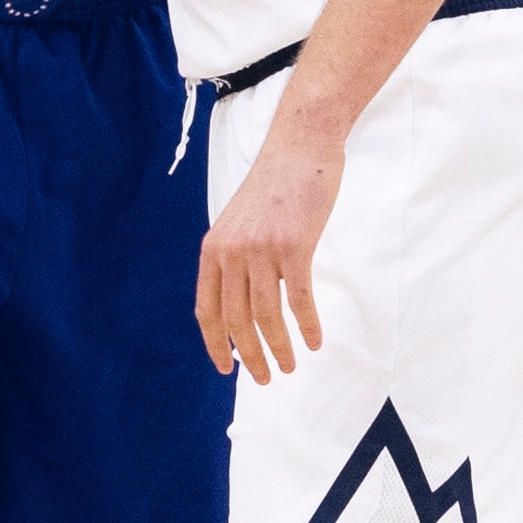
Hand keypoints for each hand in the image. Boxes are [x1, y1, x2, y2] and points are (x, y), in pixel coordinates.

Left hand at [197, 118, 341, 383]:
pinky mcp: (294, 245)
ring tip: (291, 366)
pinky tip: (314, 341)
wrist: (300, 144)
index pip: (207, 310)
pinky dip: (307, 326)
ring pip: (266, 315)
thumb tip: (242, 299)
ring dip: (279, 348)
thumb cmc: (276, 183)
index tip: (228, 368)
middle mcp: (232, 252)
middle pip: (236, 320)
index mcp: (214, 248)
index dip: (216, 344)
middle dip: (251, 356)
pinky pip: (298, 299)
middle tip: (267, 378)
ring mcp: (262, 249)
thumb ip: (236, 256)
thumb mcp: (241, 220)